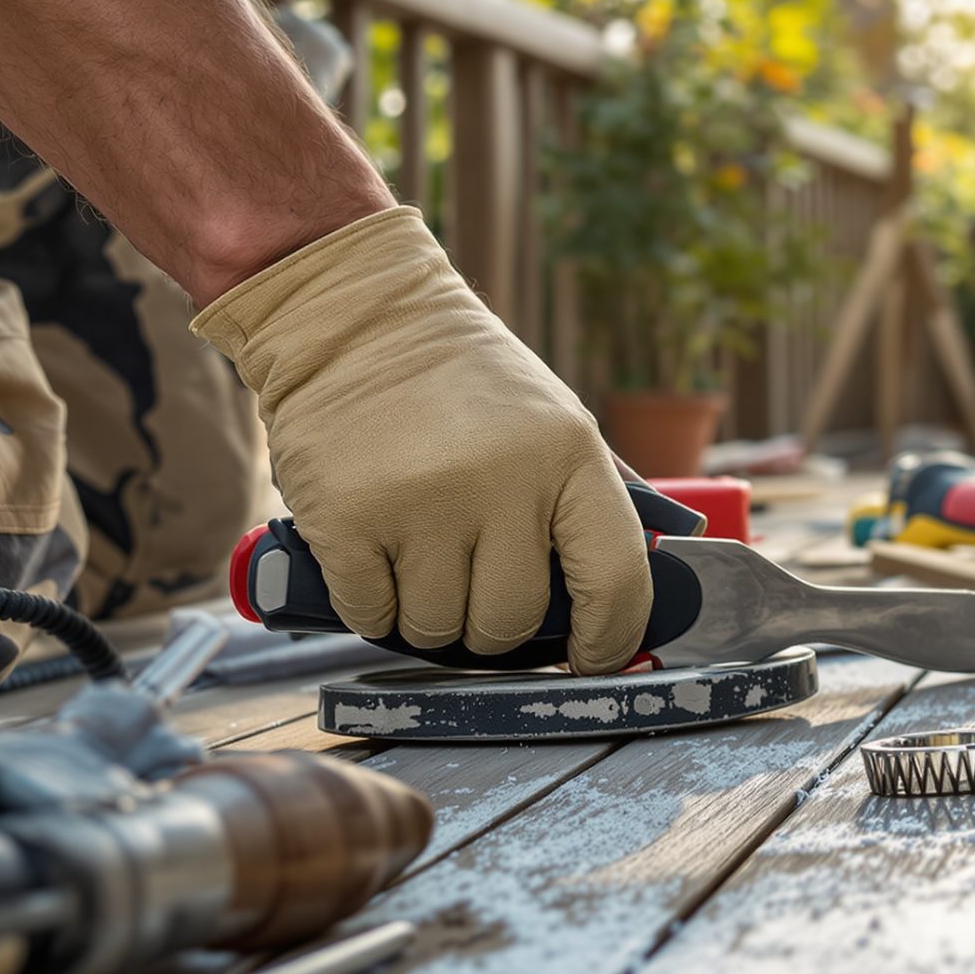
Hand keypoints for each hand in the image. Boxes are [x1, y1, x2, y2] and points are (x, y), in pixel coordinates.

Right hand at [192, 207, 651, 673]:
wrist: (353, 316)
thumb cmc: (464, 384)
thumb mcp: (554, 422)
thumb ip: (588, 505)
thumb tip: (628, 604)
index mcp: (569, 455)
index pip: (615, 579)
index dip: (610, 637)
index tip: (595, 656)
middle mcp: (501, 482)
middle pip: (511, 621)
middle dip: (494, 626)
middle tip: (475, 587)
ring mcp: (421, 503)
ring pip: (437, 628)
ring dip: (428, 615)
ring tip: (420, 558)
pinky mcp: (346, 519)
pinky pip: (371, 615)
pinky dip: (373, 606)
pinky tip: (374, 557)